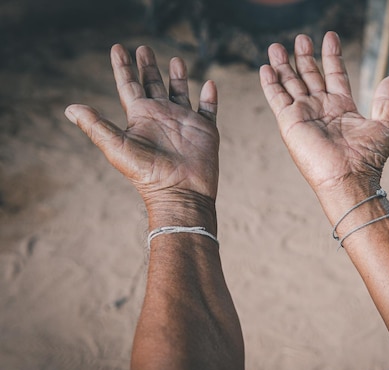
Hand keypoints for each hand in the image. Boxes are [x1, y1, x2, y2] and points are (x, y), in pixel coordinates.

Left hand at [65, 45, 219, 209]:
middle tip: (143, 48)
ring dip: (178, 76)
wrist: (181, 192)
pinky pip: (209, 109)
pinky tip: (209, 84)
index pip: (128, 86)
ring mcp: (184, 122)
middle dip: (148, 66)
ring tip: (176, 59)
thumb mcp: (117, 148)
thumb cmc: (147, 174)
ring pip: (180, 92)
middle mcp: (161, 116)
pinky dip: (210, 97)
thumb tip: (70, 108)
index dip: (123, 68)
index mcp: (140, 117)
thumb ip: (96, 126)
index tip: (117, 48)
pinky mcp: (205, 130)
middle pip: (153, 85)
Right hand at [260, 32, 388, 196]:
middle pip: (310, 76)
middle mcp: (321, 109)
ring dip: (284, 65)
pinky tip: (266, 68)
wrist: (349, 178)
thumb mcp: (385, 125)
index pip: (335, 74)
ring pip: (291, 83)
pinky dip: (271, 83)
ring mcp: (304, 115)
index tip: (330, 36)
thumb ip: (386, 100)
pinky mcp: (290, 122)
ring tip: (277, 46)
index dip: (332, 56)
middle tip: (301, 37)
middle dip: (305, 56)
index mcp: (342, 107)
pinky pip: (277, 98)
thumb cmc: (369, 158)